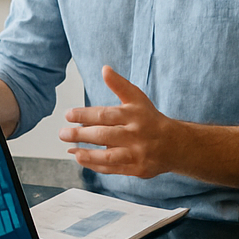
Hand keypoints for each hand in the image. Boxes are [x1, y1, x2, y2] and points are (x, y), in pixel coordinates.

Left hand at [60, 66, 176, 177]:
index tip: (68, 115)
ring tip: (72, 150)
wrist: (174, 145)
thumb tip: (104, 69)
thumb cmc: (150, 119)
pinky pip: (113, 169)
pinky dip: (95, 166)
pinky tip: (82, 159)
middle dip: (81, 135)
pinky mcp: (137, 169)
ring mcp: (137, 153)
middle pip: (104, 135)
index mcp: (134, 115)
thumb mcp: (137, 98)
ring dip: (88, 154)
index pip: (105, 114)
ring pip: (109, 156)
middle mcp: (135, 134)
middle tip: (63, 134)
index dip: (84, 115)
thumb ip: (119, 85)